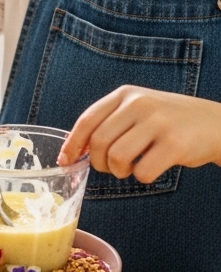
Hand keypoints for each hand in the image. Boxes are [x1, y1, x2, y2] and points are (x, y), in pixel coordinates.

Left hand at [58, 86, 220, 181]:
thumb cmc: (169, 121)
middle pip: (99, 143)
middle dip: (100, 163)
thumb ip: (110, 123)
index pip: (87, 120)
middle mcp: (139, 104)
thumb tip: (74, 150)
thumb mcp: (138, 109)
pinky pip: (142, 172)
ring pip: (117, 159)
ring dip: (120, 171)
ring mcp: (158, 123)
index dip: (72, 144)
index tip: (65, 160)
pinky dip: (143, 177)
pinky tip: (152, 167)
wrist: (215, 124)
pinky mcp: (174, 144)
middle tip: (112, 167)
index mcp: (125, 94)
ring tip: (132, 166)